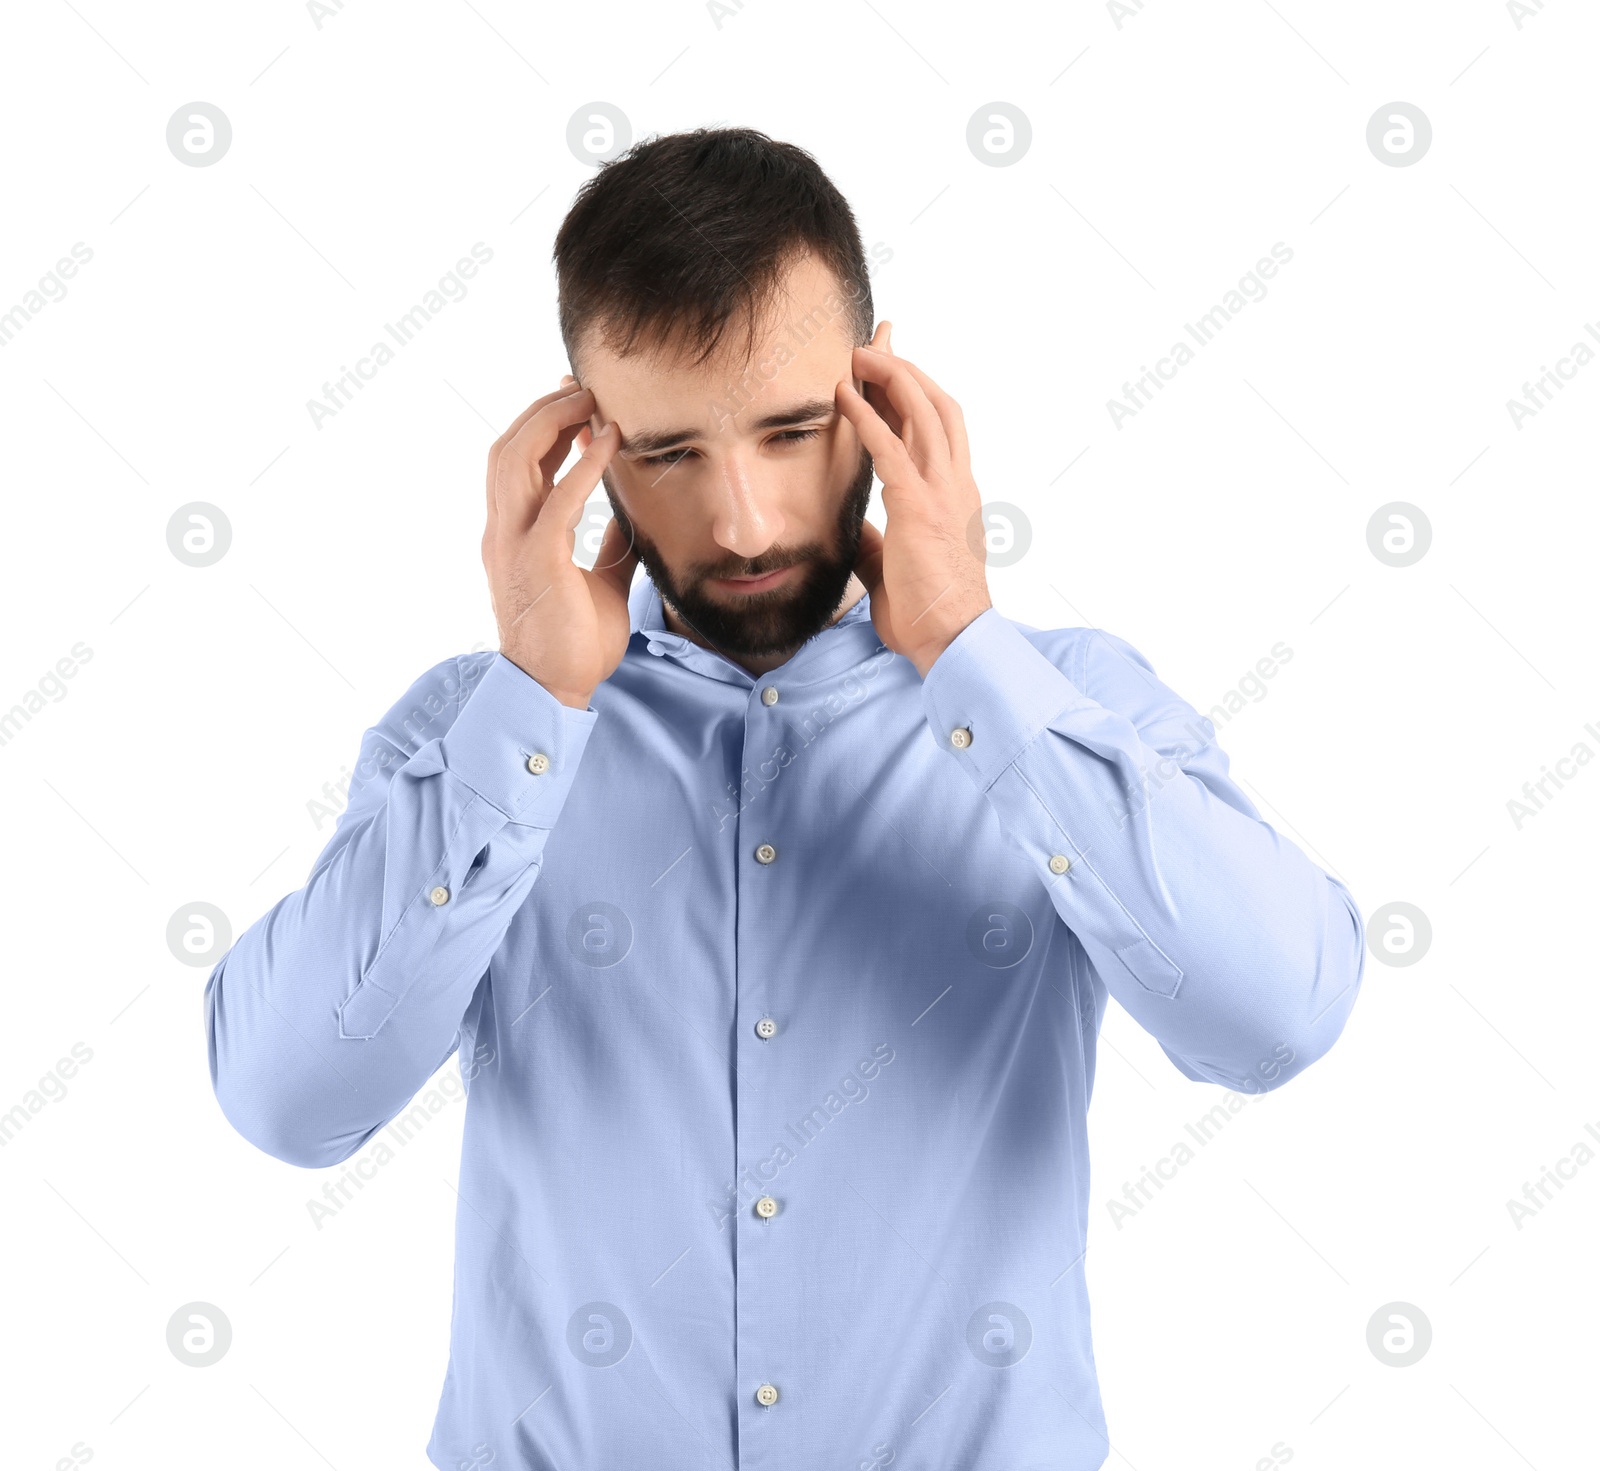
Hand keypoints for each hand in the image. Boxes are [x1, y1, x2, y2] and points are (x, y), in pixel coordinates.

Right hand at [482, 377, 637, 707]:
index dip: (544, 426)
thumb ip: (609, 544)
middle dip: (544, 410)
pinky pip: (556, 500)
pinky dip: (581, 466)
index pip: (518, 463)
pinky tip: (608, 444)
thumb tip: (631, 515)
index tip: (578, 402)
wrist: (555, 690)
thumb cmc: (575, 643)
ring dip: (554, 423)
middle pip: (510, 448)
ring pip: (517, 460)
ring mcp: (514, 543)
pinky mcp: (537, 559)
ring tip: (592, 401)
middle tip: (582, 387)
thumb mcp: (601, 580)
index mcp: (513, 534)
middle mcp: (504, 531)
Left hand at [836, 324, 992, 678]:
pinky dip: (866, 417)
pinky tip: (842, 396)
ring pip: (922, 413)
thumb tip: (853, 526)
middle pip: (935, 406)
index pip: (938, 430)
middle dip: (905, 370)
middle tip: (873, 344)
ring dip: (889, 377)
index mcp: (955, 496)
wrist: (952, 641)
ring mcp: (942, 493)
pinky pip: (890, 449)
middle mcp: (955, 484)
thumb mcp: (895, 566)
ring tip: (857, 354)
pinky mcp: (919, 507)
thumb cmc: (928, 613)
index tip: (890, 371)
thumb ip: (876, 540)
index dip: (915, 394)